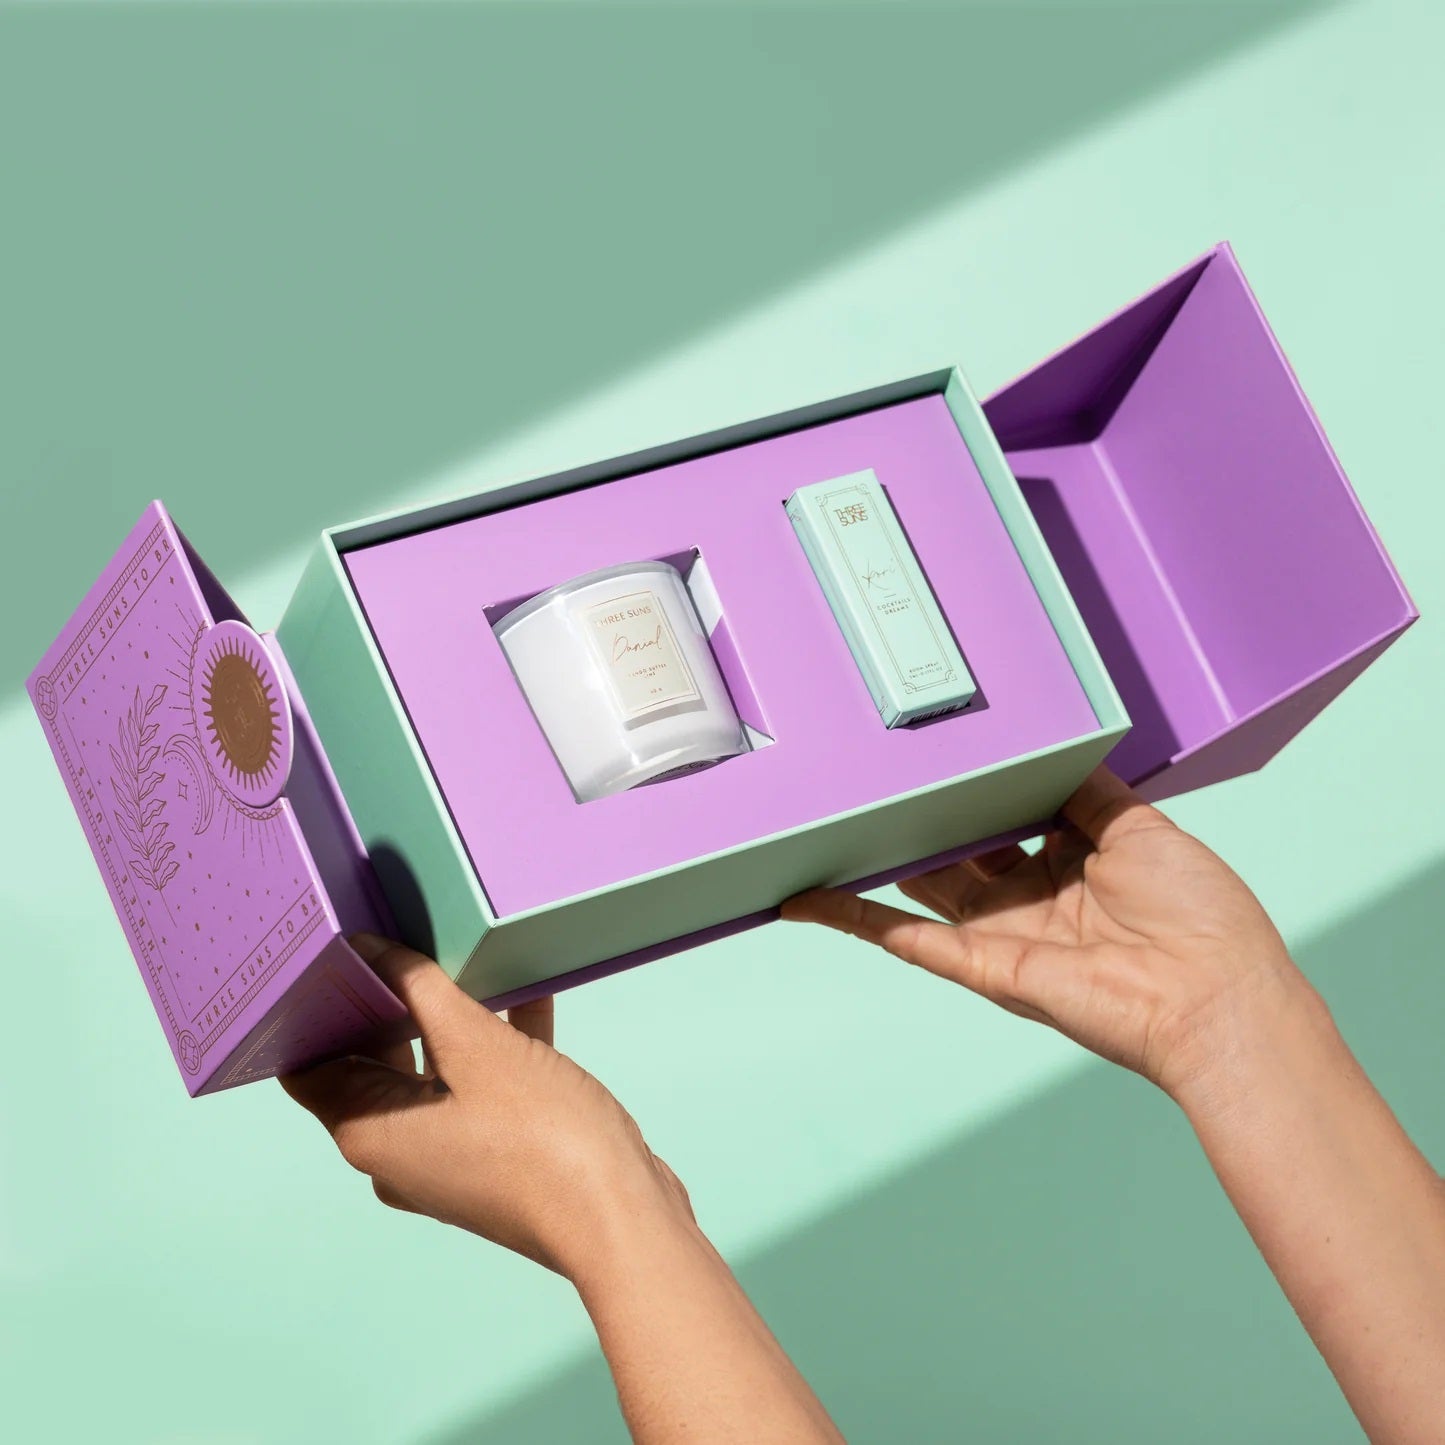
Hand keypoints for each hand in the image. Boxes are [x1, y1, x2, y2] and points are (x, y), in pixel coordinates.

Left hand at [281, 934, 690, 1278]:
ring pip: (431, 1071)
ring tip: (459, 954)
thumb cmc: (540, 1138)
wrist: (619, 1218)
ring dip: (443, 1018)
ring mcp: (448, 1158)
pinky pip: (480, 1086)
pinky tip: (525, 993)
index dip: (311, 1010)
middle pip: (370, 1064)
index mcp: (370, 1131)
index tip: (330, 953)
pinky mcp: (496, 1154)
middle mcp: (397, 1152)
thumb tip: (369, 949)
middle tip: (396, 935)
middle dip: (383, 1001)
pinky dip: (493, 1043)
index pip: (308, 1066)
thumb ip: (419, 989)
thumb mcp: (475, 1046)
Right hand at [782, 767, 1314, 1099]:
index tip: (933, 753)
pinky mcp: (986, 966)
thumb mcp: (1140, 823)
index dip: (969, 788)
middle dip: (914, 818)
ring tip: (820, 830)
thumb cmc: (1199, 914)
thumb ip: (1087, 786)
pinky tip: (808, 901)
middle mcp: (1030, 896)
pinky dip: (854, 919)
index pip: (1004, 816)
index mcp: (1070, 859)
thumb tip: (1054, 744)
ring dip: (871, 864)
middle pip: (955, 850)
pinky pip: (908, 939)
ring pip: (919, 891)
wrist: (1213, 995)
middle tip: (866, 778)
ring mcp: (1003, 932)